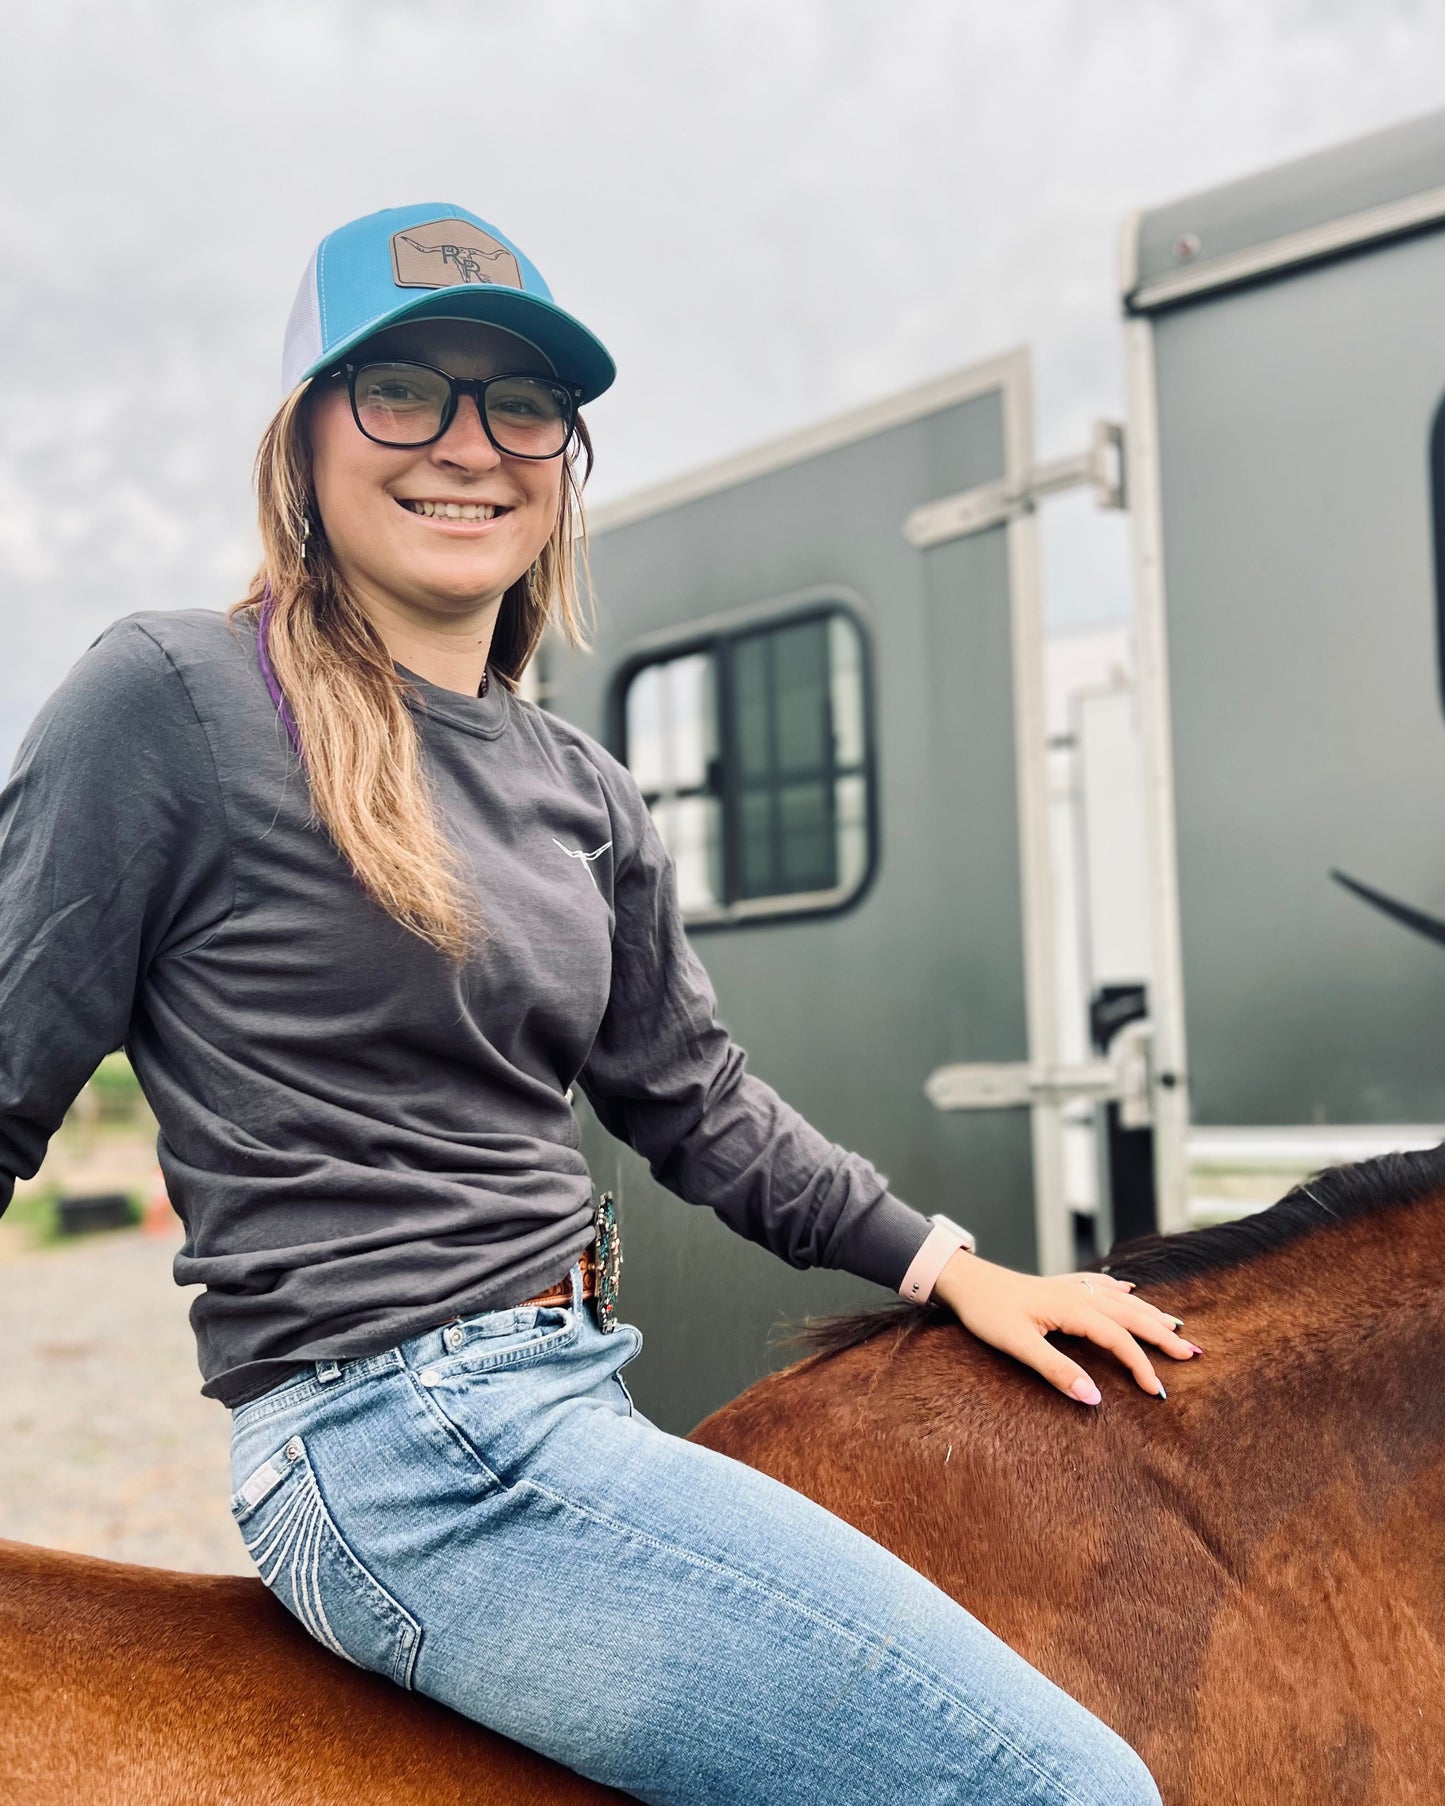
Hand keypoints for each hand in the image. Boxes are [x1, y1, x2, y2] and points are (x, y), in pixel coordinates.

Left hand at [930, 1250, 1200, 1404]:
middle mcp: (1078, 1294)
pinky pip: (1100, 1285)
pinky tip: (1129, 1289)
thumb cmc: (988, 1313)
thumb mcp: (1018, 1346)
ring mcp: (1070, 1287)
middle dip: (1163, 1334)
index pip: (1119, 1339)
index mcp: (1073, 1309)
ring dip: (1149, 1312)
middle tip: (1194, 1353)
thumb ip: (1056, 1371)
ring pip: (1121, 1299)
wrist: (965, 1281)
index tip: (1158, 1391)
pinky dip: (1120, 1290)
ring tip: (1176, 1325)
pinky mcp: (1058, 1285)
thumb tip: (1094, 1398)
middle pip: (1131, 1314)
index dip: (1141, 1365)